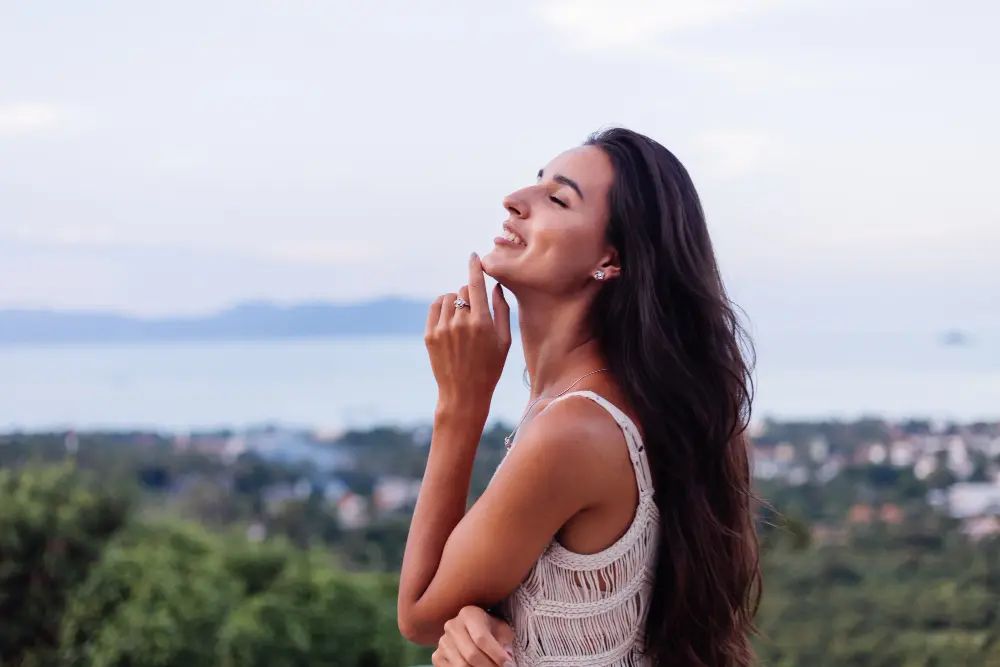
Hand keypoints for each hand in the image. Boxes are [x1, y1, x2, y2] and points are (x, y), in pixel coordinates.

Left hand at [426, 253, 511, 419]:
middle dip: (470, 296)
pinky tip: (450, 318)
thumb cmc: (490, 368)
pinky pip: (435, 307)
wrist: (464, 394)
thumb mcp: (504, 341)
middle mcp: (460, 323)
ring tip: (462, 319)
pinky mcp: (430, 335)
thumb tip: (495, 286)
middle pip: (463, 291)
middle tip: (476, 314)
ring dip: (455, 302)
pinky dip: (442, 307)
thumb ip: (502, 310)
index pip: (475, 284)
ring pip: (448, 298)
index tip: (473, 256)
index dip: (474, 267)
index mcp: (482, 323)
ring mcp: (442, 329)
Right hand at [432, 606, 515, 666]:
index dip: (496, 654)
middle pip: (471, 655)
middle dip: (489, 666)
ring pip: (462, 665)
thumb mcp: (501, 629)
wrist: (471, 630)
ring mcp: (443, 641)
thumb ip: (505, 641)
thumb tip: (506, 658)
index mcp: (468, 614)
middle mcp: (452, 626)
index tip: (508, 663)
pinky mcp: (437, 656)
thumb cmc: (490, 629)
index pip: (481, 638)